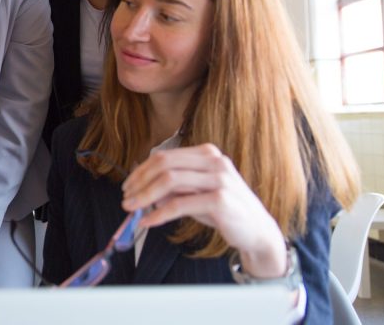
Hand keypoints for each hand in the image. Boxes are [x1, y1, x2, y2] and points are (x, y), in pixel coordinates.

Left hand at [120, 143, 287, 277]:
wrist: (257, 230)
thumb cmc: (224, 210)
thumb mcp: (195, 193)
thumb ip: (172, 187)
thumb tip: (140, 187)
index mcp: (207, 153)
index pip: (165, 156)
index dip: (141, 170)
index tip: (128, 185)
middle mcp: (214, 161)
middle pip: (164, 164)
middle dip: (140, 182)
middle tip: (126, 198)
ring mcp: (219, 178)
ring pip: (169, 181)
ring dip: (145, 196)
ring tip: (131, 209)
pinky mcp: (220, 199)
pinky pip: (179, 204)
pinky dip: (158, 213)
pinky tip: (147, 221)